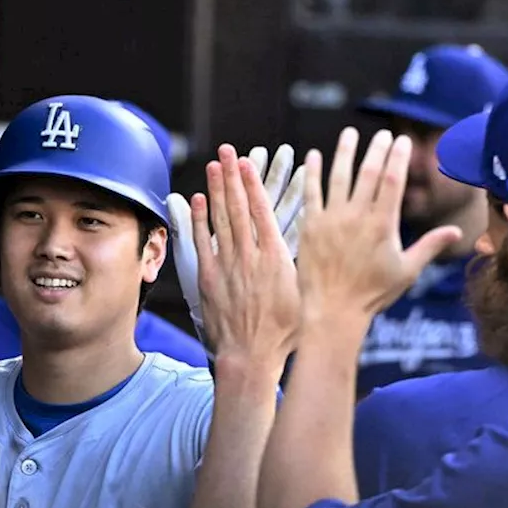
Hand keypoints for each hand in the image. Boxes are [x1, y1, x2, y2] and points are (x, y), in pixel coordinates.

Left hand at [168, 145, 304, 339]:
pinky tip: (196, 200)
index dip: (255, 183)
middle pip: (240, 207)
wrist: (251, 356)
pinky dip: (198, 221)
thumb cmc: (283, 332)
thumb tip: (311, 243)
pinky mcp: (209, 280)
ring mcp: (227, 266)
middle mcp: (250, 256)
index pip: (263, 211)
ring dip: (216, 190)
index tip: (249, 162)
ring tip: (212, 165)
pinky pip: (202, 244)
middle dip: (233, 176)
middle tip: (228, 151)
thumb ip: (300, 265)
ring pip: (220, 220)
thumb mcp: (301, 293)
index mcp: (276, 257)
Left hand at [298, 128, 460, 325]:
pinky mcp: (310, 227)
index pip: (393, 180)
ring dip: (344, 153)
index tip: (401, 140)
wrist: (333, 311)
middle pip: (368, 173)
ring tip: (349, 134)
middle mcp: (357, 217)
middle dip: (377, 149)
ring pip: (339, 177)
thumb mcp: (407, 271)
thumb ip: (430, 246)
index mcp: (383, 224)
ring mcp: (331, 220)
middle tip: (382, 133)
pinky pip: (310, 194)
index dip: (398, 157)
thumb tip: (458, 232)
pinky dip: (313, 173)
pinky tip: (314, 156)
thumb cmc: (372, 294)